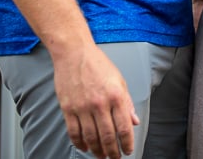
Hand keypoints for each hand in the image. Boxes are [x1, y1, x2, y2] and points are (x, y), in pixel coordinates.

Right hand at [52, 44, 139, 158]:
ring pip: (91, 137)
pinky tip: (85, 147)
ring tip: (101, 156)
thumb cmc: (98, 64)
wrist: (74, 53)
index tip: (127, 150)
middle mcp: (100, 103)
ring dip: (97, 150)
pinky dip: (80, 143)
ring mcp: (83, 107)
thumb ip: (127, 102)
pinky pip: (74, 132)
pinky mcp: (68, 108)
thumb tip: (134, 121)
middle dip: (112, 152)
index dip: (127, 143)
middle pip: (108, 136)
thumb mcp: (119, 80)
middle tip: (114, 157)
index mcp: (116, 96)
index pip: (124, 127)